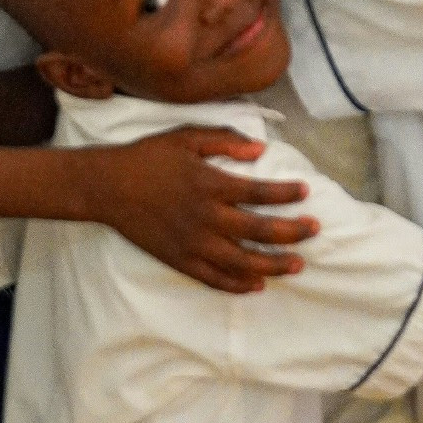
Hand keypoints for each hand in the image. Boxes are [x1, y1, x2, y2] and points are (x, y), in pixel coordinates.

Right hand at [87, 126, 318, 292]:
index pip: (259, 191)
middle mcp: (206, 217)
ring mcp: (193, 243)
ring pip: (243, 262)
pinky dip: (239, 286)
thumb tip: (260, 150)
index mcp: (209, 183)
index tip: (306, 192)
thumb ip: (224, 140)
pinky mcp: (180, 260)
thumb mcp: (185, 136)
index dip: (286, 193)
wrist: (108, 187)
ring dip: (274, 265)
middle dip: (292, 232)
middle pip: (260, 231)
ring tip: (297, 264)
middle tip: (315, 230)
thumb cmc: (148, 157)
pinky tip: (257, 285)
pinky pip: (215, 279)